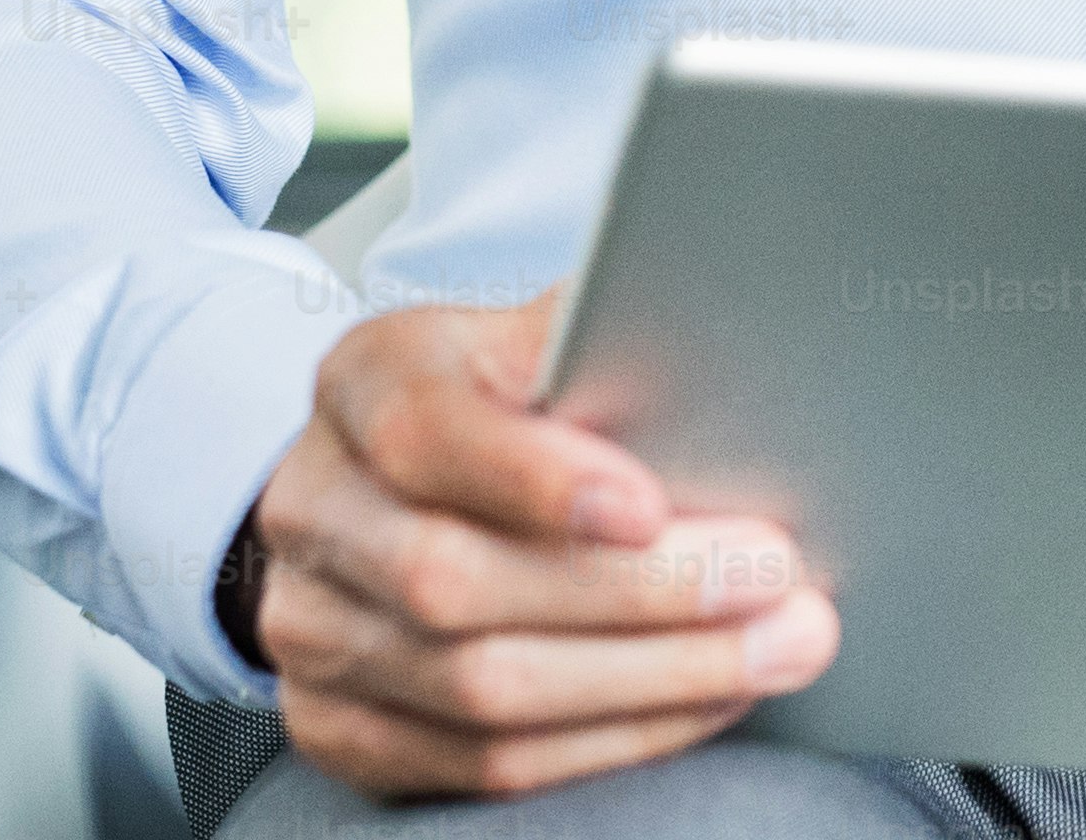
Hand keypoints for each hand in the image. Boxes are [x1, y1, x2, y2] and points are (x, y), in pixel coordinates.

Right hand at [231, 291, 840, 797]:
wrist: (377, 497)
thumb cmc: (486, 406)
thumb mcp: (521, 343)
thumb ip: (594, 338)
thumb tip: (717, 317)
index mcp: (363, 383)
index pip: (425, 431)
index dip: (534, 477)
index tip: (650, 506)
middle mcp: (316, 507)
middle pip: (456, 580)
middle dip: (637, 595)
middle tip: (774, 581)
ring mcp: (311, 629)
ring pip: (478, 692)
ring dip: (650, 682)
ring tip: (772, 650)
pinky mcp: (336, 727)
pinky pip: (481, 768)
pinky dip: (608, 742)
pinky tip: (698, 703)